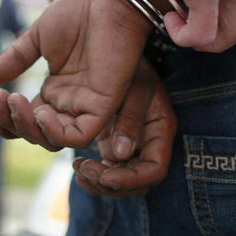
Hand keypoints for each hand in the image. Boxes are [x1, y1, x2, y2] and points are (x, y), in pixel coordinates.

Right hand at [0, 0, 151, 149]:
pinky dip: (56, 133)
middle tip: (2, 98)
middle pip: (36, 133)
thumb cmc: (81, 12)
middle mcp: (70, 101)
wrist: (110, 0)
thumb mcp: (39, 36)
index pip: (27, 118)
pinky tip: (41, 113)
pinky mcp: (104, 105)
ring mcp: (86, 105)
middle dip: (12, 123)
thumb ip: (17, 59)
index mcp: (56, 88)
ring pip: (54, 139)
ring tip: (15, 101)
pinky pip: (80, 136)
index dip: (7, 119)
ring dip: (29, 128)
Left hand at [72, 60, 175, 197]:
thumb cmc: (132, 65)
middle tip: (83, 168)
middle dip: (107, 183)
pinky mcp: (108, 143)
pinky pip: (101, 169)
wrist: (116, 50)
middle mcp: (145, 145)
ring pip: (114, 181)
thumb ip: (130, 119)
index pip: (153, 171)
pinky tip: (76, 162)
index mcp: (159, 133)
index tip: (104, 175)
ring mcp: (127, 147)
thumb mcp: (137, 87)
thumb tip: (119, 155)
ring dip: (94, 181)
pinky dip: (87, 171)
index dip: (130, 180)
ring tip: (78, 166)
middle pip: (132, 184)